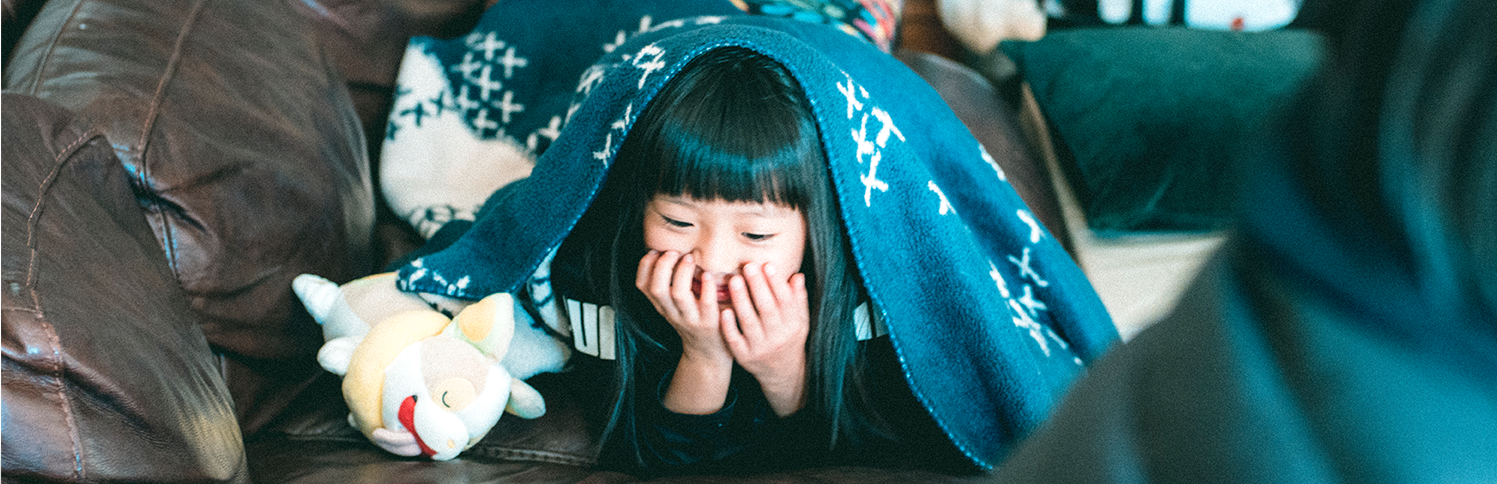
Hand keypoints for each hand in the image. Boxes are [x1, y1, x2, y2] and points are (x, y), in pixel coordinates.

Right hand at [637, 250, 731, 413]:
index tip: (656, 251)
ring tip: (691, 258)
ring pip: (679, 294)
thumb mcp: (674, 307)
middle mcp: (672, 313)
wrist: (709, 355)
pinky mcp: (710, 324)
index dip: (645, 265)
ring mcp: (691, 319)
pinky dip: (707, 287)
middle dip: (663, 265)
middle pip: (658, 288)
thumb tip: (667, 251)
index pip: (642, 285)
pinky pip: (707, 304)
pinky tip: (709, 275)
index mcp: (661, 306)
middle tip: (674, 252)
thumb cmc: (694, 322)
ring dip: (683, 272)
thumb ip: (669, 285)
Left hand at [721, 262, 809, 415]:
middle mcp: (777, 337)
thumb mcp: (799, 320)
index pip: (785, 301)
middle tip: (748, 266)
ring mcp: (760, 348)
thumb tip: (797, 275)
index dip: (776, 283)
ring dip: (741, 300)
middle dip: (757, 286)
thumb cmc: (789, 339)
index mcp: (792, 325)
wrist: (782, 373)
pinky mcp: (745, 357)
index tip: (767, 265)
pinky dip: (729, 326)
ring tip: (734, 280)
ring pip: (749, 321)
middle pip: (767, 308)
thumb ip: (797, 299)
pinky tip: (724, 311)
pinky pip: (736, 340)